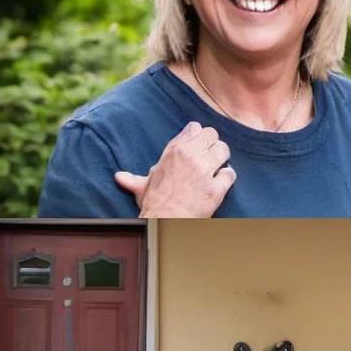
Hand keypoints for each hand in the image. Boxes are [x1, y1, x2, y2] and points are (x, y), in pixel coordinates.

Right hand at [113, 122, 234, 216]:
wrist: (164, 222)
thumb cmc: (154, 204)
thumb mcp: (143, 186)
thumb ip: (134, 178)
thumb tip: (120, 177)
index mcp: (174, 152)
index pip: (194, 128)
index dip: (198, 135)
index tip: (198, 143)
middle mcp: (190, 157)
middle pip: (212, 135)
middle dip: (213, 144)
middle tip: (210, 154)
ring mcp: (204, 172)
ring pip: (223, 150)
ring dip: (222, 158)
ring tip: (217, 166)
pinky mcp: (216, 188)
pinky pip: (230, 174)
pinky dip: (227, 177)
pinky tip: (221, 181)